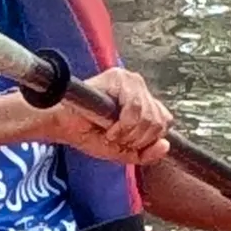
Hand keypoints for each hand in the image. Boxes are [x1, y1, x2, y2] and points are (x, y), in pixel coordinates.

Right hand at [39, 62, 172, 164]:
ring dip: (127, 133)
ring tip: (110, 132)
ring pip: (148, 116)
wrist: (65, 127)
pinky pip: (135, 107)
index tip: (127, 142)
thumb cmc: (90, 134)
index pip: (165, 120)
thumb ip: (147, 154)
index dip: (148, 138)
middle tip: (116, 137)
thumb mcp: (124, 152)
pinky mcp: (118, 77)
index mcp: (144, 102)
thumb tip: (165, 145)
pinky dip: (122, 125)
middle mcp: (140, 88)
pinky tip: (107, 125)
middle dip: (137, 138)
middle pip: (159, 121)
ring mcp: (130, 81)